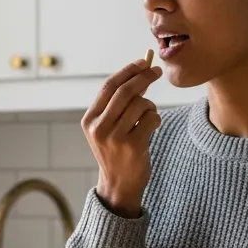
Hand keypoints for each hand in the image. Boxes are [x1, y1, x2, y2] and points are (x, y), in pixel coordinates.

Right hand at [82, 58, 161, 217]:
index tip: (143, 62)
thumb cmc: (117, 151)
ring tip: (148, 117)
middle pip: (125, 92)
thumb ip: (119, 104)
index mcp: (90, 120)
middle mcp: (99, 128)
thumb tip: (140, 74)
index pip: (109, 86)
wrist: (119, 184)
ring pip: (141, 105)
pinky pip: (152, 119)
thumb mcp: (109, 127)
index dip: (128, 71)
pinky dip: (156, 119)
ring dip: (150, 106)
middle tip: (157, 72)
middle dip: (144, 78)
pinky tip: (151, 129)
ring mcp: (115, 138)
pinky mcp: (133, 147)